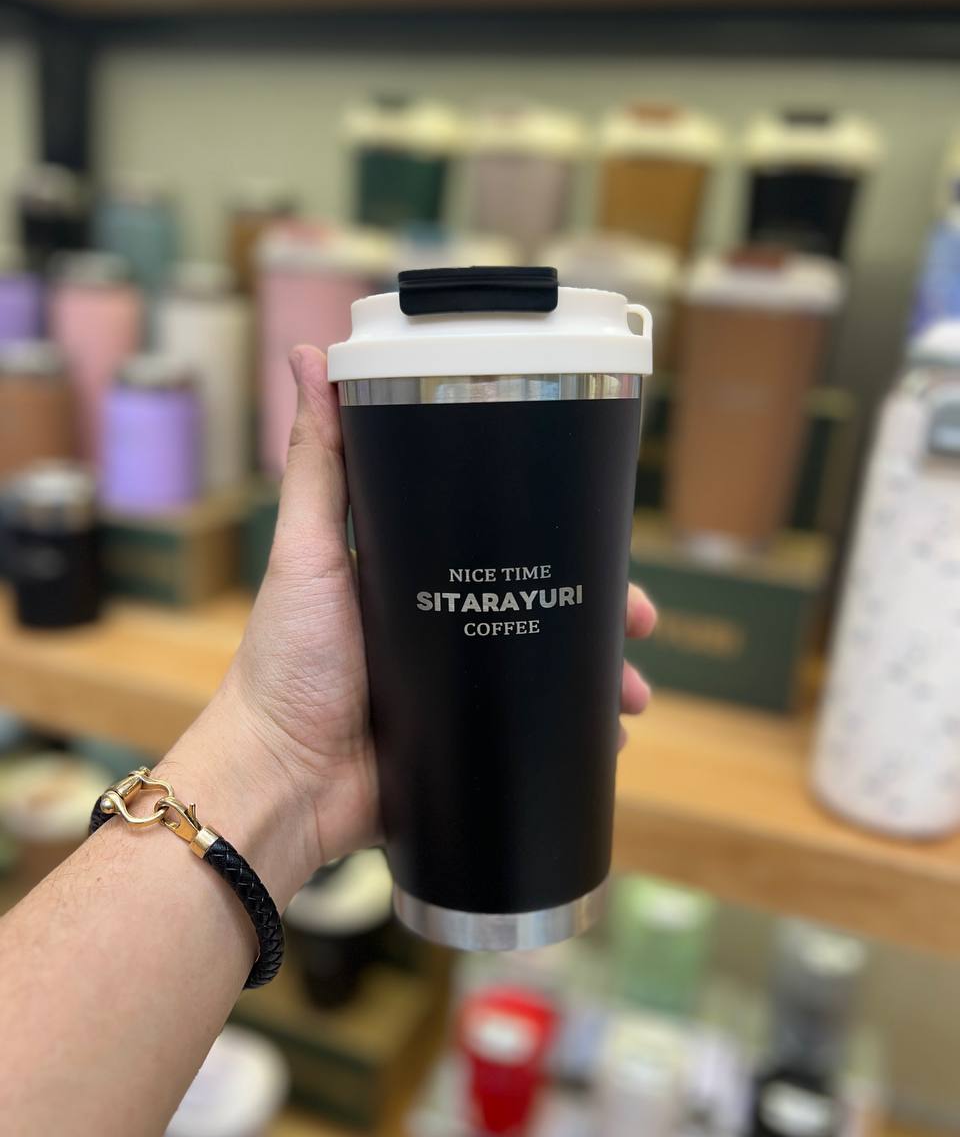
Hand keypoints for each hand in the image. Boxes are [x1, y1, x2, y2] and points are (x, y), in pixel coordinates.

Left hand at [163, 347, 655, 906]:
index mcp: (417, 576)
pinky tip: (610, 740)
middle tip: (640, 624)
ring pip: (550, 672)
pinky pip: (533, 732)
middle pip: (541, 604)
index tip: (605, 540)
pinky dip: (574, 733)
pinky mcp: (466, 741)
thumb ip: (318, 462)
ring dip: (601, 678)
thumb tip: (311, 357)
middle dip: (601, 614)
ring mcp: (459, 688)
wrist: (282, 779)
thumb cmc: (285, 662)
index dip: (560, 538)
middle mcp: (445, 626)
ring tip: (634, 695)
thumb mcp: (306, 551)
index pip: (504, 541)